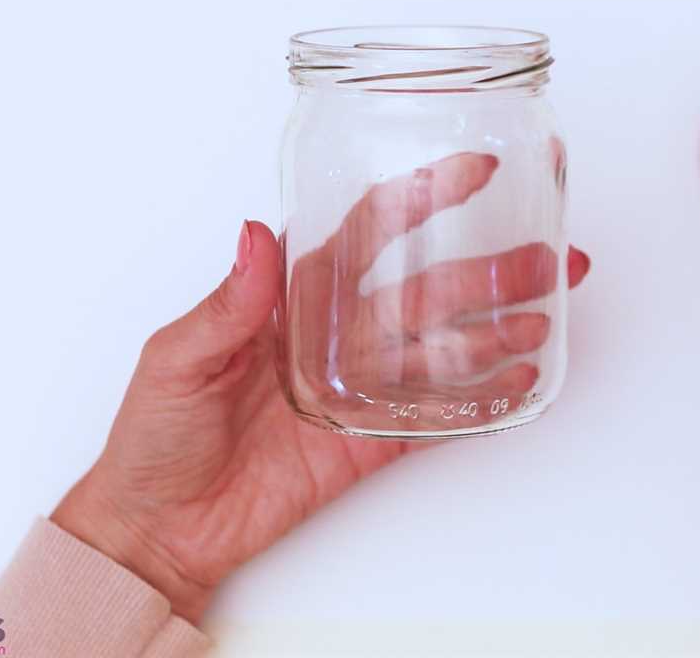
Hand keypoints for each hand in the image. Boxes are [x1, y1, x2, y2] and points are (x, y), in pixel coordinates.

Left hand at [52, 153, 589, 620]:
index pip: (368, 231)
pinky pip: (436, 417)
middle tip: (545, 258)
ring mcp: (360, 388)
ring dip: (496, 331)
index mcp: (291, 299)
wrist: (160, 526)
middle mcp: (337, 335)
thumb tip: (256, 236)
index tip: (472, 173)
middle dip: (488, 270)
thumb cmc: (154, 436)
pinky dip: (480, 401)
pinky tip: (519, 383)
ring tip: (545, 318)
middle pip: (427, 290)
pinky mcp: (370, 442)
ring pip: (443, 348)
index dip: (421, 198)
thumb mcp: (175, 359)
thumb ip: (226, 305)